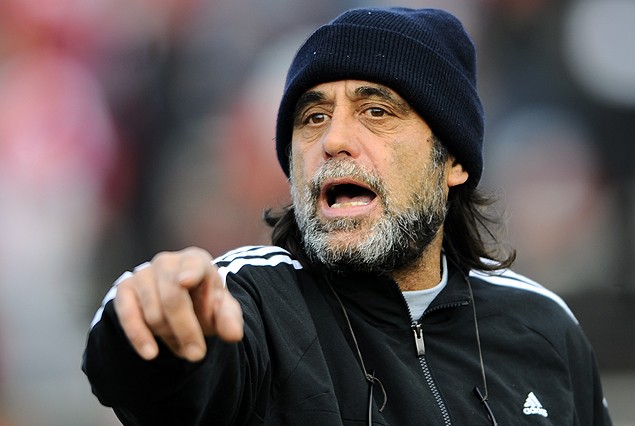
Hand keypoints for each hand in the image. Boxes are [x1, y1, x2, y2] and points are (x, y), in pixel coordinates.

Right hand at [114, 247, 243, 361]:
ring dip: (169, 337)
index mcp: (195, 261)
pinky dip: (138, 336)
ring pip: (153, 313)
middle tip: (197, 355)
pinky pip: (127, 314)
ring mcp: (143, 273)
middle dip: (185, 329)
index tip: (184, 282)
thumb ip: (229, 319)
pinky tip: (151, 353)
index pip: (193, 265)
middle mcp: (167, 262)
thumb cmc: (204, 303)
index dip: (189, 273)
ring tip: (183, 348)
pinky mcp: (125, 289)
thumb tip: (234, 335)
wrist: (180, 301)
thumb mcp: (222, 310)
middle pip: (172, 297)